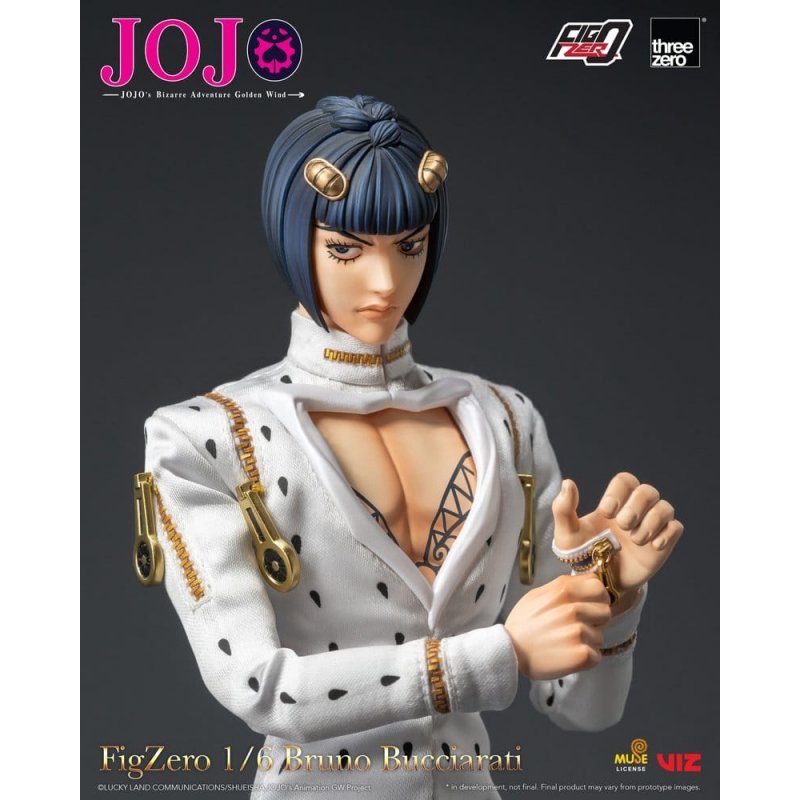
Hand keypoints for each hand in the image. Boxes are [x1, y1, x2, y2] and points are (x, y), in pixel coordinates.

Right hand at [504, 574, 611, 679]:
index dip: (597, 597)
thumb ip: (563, 587)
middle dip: (596, 620)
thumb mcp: (537, 594)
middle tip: (579, 627)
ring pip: (601, 636)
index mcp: (563, 590)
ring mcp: (578, 631)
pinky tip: (569, 655)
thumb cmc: (523, 623)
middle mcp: (573, 608)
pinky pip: (596, 655)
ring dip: (588, 641)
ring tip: (567, 643)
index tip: (590, 605)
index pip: (599, 586)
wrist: (509, 651)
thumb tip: (587, 582)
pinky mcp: (581, 654)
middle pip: (606, 611)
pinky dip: (585, 659)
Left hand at [552, 473, 683, 594]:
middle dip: (636, 506)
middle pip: (647, 491)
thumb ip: (563, 509)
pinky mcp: (662, 543)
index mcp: (614, 503)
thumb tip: (568, 482)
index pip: (625, 481)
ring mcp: (650, 526)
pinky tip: (653, 546)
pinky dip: (667, 534)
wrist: (600, 583)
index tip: (606, 512)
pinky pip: (676, 528)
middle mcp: (635, 511)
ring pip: (665, 507)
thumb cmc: (583, 556)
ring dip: (651, 522)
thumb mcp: (567, 535)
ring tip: (636, 540)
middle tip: (623, 525)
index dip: (618, 492)